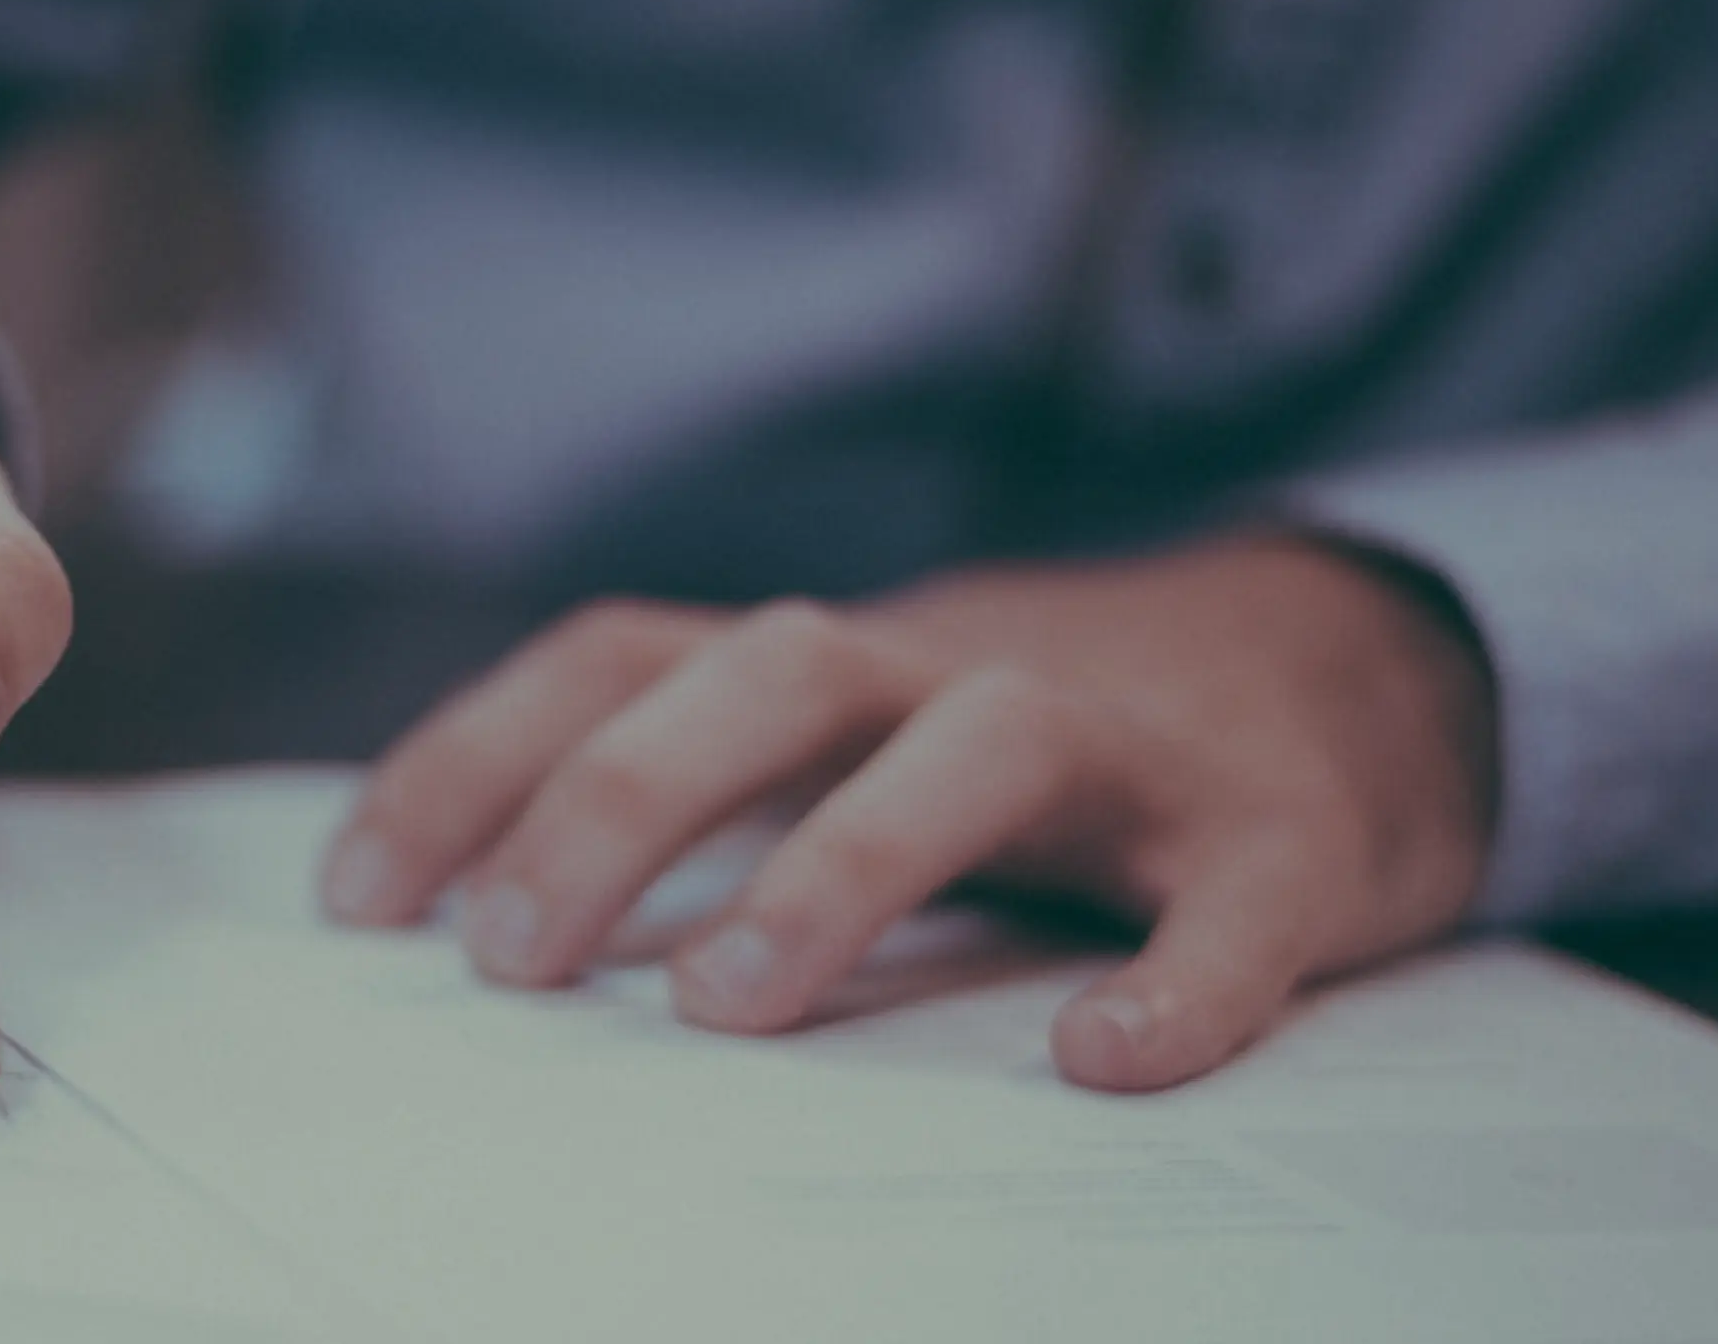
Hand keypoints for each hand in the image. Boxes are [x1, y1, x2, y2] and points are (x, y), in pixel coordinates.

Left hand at [320, 536, 1495, 1089]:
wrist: (1359, 670)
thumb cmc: (1047, 746)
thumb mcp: (857, 737)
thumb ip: (710, 794)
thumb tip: (487, 928)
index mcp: (837, 666)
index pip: (621, 657)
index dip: (476, 758)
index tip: (358, 902)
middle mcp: (958, 671)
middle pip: (771, 670)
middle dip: (622, 797)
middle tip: (511, 958)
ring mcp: (1129, 746)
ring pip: (979, 742)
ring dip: (842, 858)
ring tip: (727, 1004)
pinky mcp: (1283, 837)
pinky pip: (1233, 902)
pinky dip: (1178, 979)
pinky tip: (1108, 1061)